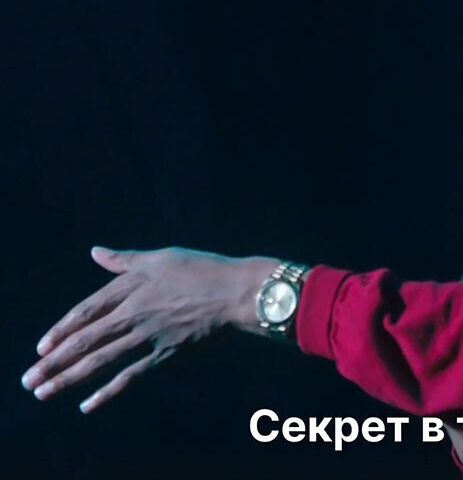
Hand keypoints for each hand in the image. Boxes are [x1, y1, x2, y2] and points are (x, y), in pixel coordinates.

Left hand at [21, 246, 278, 412]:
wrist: (238, 292)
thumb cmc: (203, 269)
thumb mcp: (161, 257)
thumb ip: (125, 260)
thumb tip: (96, 252)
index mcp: (131, 286)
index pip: (87, 311)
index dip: (62, 329)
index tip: (41, 347)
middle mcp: (134, 312)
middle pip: (86, 339)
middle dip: (54, 360)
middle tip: (29, 379)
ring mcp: (149, 334)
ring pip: (101, 360)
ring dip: (68, 377)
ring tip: (42, 393)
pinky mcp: (166, 352)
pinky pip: (131, 375)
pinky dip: (108, 391)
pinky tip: (87, 405)